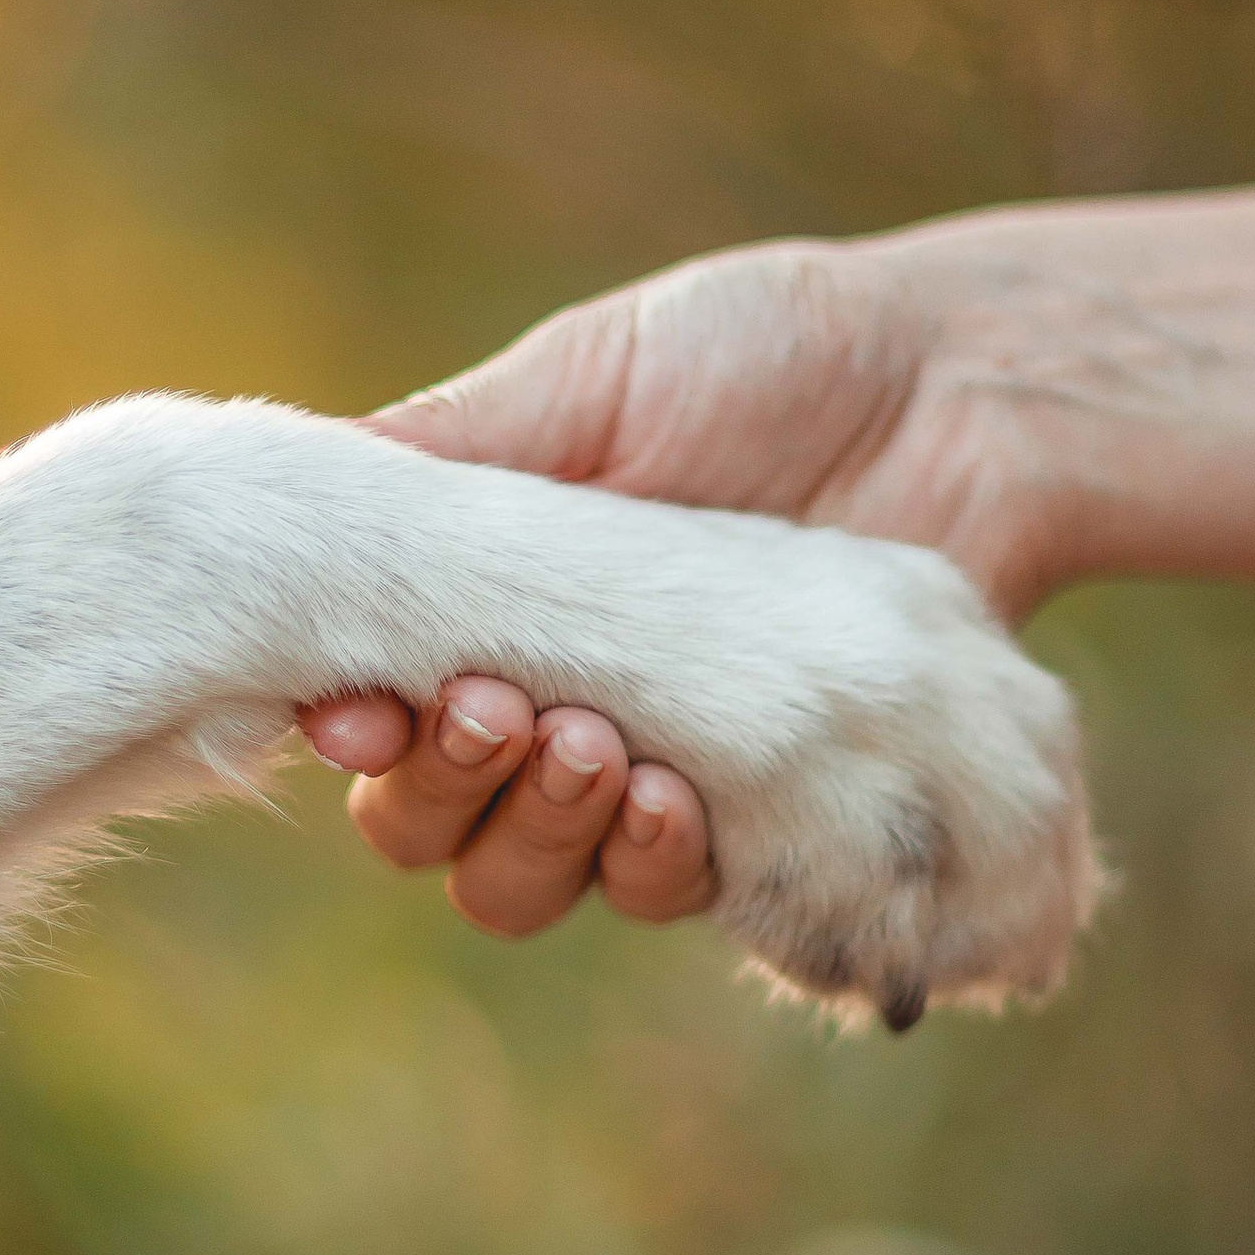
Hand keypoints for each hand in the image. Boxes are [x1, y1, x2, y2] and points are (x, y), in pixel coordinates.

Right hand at [300, 231, 1055, 933]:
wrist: (956, 398)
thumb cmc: (762, 359)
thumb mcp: (593, 378)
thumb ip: (458, 442)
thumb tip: (298, 480)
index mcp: (482, 606)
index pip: (368, 707)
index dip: (350, 730)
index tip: (355, 713)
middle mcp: (543, 708)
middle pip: (426, 824)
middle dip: (447, 787)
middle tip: (505, 712)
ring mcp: (646, 776)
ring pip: (524, 880)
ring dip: (541, 834)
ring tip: (603, 754)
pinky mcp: (754, 825)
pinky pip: (671, 895)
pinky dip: (659, 866)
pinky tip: (686, 805)